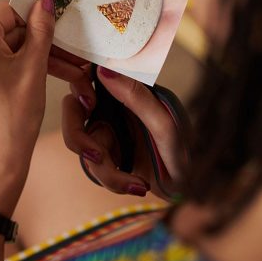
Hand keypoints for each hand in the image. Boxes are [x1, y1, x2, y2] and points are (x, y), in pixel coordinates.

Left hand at [0, 0, 55, 215]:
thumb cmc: (14, 118)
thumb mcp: (34, 68)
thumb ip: (40, 30)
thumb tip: (45, 0)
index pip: (9, 11)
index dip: (36, 20)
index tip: (58, 29)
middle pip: (4, 31)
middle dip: (37, 43)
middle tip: (69, 56)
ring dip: (28, 57)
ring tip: (63, 71)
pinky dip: (10, 68)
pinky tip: (36, 78)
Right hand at [62, 66, 185, 197]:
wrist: (190, 189)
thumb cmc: (183, 153)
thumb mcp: (165, 126)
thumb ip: (137, 98)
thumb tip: (104, 71)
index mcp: (124, 93)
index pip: (87, 78)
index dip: (78, 88)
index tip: (89, 104)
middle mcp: (110, 109)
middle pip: (72, 113)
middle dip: (78, 139)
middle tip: (98, 155)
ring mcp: (105, 134)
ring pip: (82, 148)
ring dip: (107, 171)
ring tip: (138, 185)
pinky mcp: (103, 157)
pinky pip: (95, 168)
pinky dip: (115, 181)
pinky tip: (138, 185)